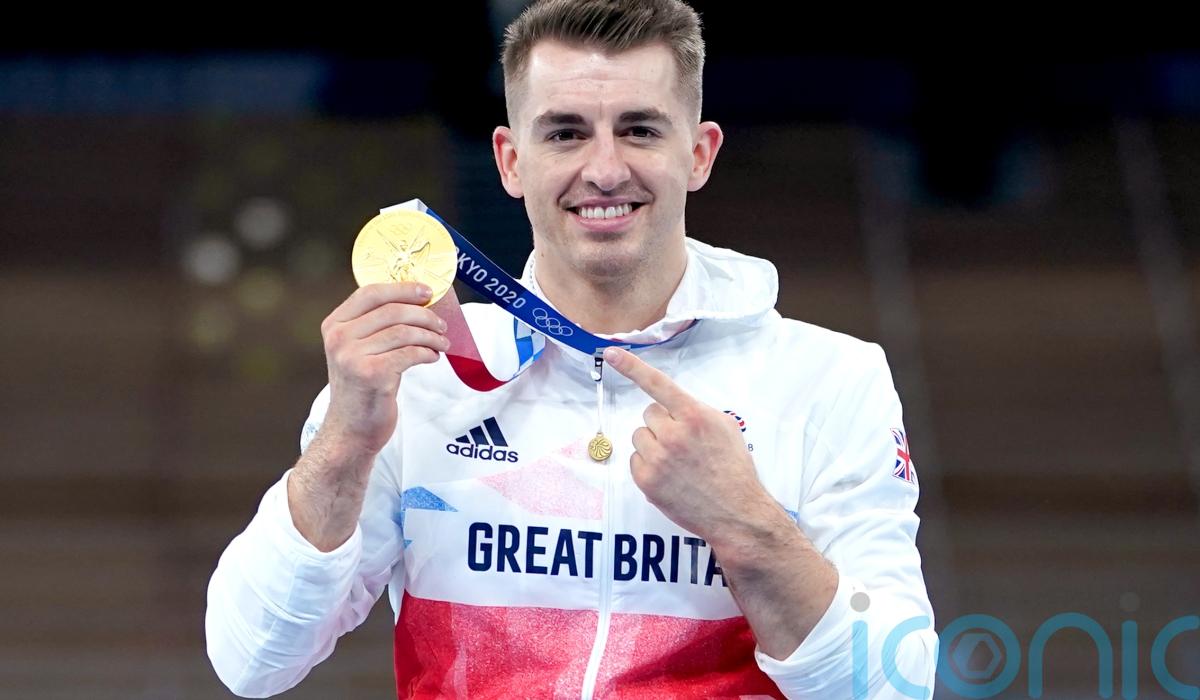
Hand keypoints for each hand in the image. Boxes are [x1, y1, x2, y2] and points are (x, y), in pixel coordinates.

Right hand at [319, 282, 449, 455]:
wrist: (351, 430)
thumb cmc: (362, 387)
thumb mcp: (357, 350)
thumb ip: (374, 325)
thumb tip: (418, 300)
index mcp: (334, 325)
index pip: (371, 292)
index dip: (403, 288)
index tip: (428, 292)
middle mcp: (339, 338)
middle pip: (392, 310)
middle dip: (424, 315)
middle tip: (442, 325)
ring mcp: (352, 357)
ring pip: (404, 332)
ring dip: (430, 336)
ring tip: (442, 343)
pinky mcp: (371, 375)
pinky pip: (409, 353)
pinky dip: (427, 353)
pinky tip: (432, 357)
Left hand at [603, 347, 773, 543]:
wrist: (737, 512)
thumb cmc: (734, 468)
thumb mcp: (725, 427)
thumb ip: (697, 411)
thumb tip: (674, 406)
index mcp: (695, 416)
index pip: (658, 383)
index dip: (632, 366)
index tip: (611, 353)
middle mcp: (673, 434)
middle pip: (649, 414)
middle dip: (663, 424)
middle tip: (684, 444)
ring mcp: (658, 459)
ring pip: (640, 436)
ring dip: (654, 445)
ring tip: (678, 462)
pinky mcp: (646, 481)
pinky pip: (636, 460)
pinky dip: (649, 466)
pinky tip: (670, 476)